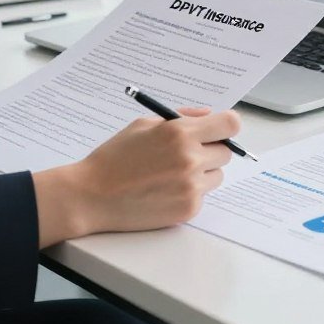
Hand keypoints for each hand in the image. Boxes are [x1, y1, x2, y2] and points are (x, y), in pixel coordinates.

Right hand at [32, 107, 240, 246]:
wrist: (93, 194)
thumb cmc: (115, 157)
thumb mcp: (144, 124)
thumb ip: (182, 117)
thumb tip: (209, 115)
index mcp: (179, 132)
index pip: (230, 124)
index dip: (226, 126)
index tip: (219, 129)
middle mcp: (190, 158)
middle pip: (226, 152)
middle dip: (210, 149)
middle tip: (185, 153)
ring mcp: (191, 186)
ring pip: (216, 175)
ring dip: (202, 172)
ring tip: (171, 173)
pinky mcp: (188, 209)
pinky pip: (203, 195)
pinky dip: (189, 192)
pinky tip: (164, 189)